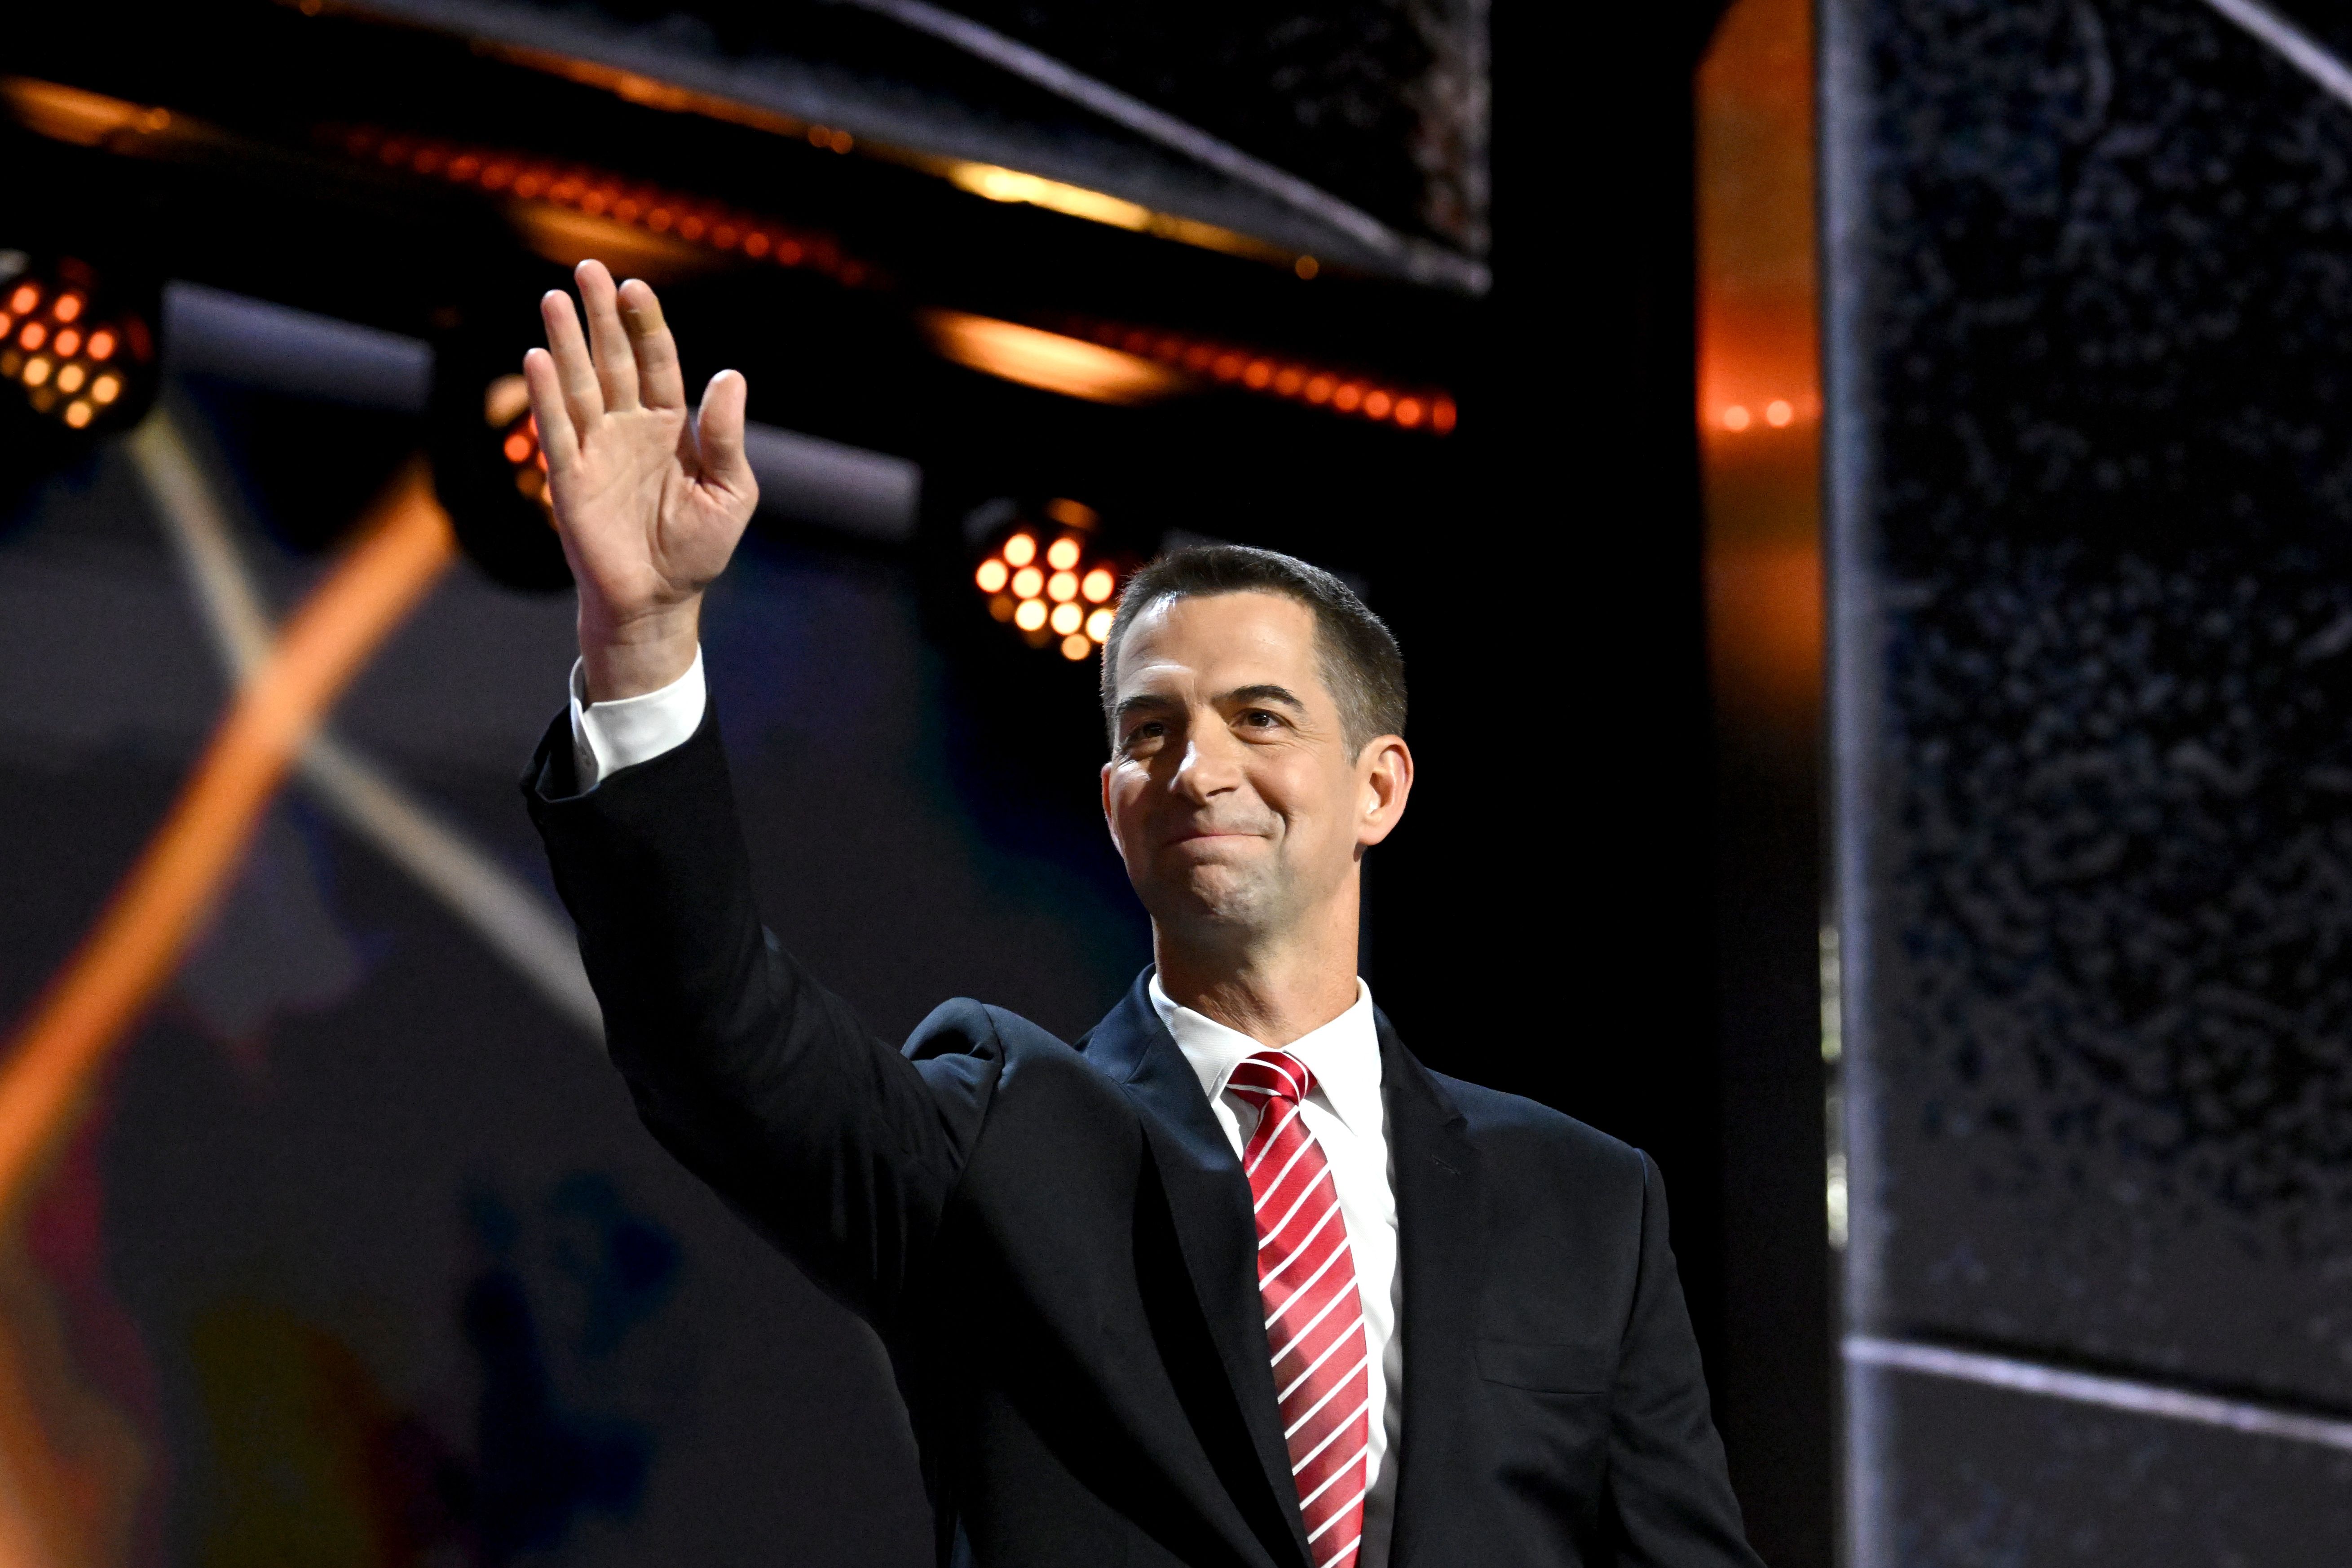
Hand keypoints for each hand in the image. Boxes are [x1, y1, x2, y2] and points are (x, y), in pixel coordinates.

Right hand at [524, 259, 757, 701]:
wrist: (659, 600)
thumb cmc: (698, 549)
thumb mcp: (730, 492)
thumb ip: (724, 436)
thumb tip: (730, 376)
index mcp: (668, 427)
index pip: (656, 363)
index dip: (646, 326)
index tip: (635, 288)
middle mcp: (628, 429)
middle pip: (612, 360)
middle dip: (600, 316)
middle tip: (587, 270)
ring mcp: (596, 450)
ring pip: (579, 385)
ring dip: (565, 343)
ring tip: (554, 298)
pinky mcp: (571, 479)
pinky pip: (557, 429)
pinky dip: (547, 395)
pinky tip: (537, 357)